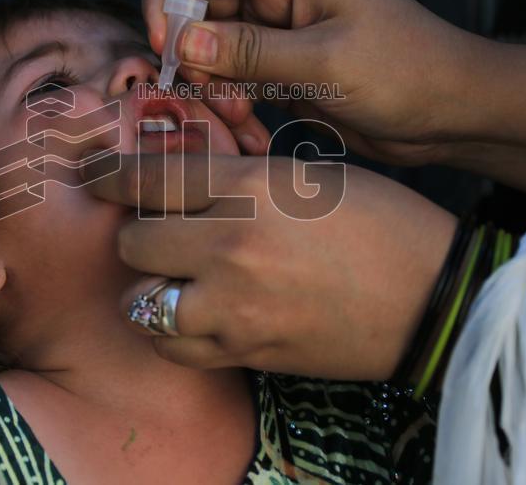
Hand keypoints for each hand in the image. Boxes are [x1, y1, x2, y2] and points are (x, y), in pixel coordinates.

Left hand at [83, 152, 456, 379]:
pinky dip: (173, 330)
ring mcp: (235, 306)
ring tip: (175, 277)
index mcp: (249, 188)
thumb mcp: (307, 177)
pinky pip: (175, 344)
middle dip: (139, 232)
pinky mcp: (246, 351)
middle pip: (134, 239)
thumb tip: (185, 186)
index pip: (149, 176)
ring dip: (150, 285)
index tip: (92, 174)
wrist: (433, 297)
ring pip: (143, 298)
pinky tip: (194, 316)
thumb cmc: (381, 223)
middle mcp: (230, 245)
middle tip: (160, 232)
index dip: (109, 173)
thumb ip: (238, 181)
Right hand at [143, 0, 481, 165]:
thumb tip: (183, 43)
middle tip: (209, 99)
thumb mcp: (325, 60)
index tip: (167, 48)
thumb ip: (250, 51)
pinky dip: (237, 108)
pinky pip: (240, 84)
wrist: (456, 113)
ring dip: (216, 90)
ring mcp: (284, 35)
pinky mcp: (288, 71)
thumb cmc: (408, 72)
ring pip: (217, 54)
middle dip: (196, 58)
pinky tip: (253, 134)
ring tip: (241, 121)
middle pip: (205, 12)